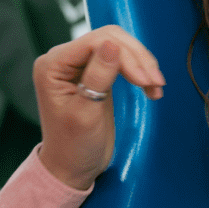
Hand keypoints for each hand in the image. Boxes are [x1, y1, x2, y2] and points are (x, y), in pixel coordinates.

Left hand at [33, 26, 164, 190]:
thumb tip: (112, 43)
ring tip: (156, 87)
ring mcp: (79, 65)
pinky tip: (149, 87)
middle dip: (136, 58)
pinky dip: (138, 70)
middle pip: (108, 39)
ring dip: (141, 64)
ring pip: (118, 46)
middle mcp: (63, 59)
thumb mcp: (86, 114)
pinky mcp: (94, 73)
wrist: (73, 168)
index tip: (144, 78)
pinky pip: (121, 59)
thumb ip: (98, 77)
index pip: (93, 42)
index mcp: (52, 65)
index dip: (124, 55)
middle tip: (155, 82)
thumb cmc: (73, 147)